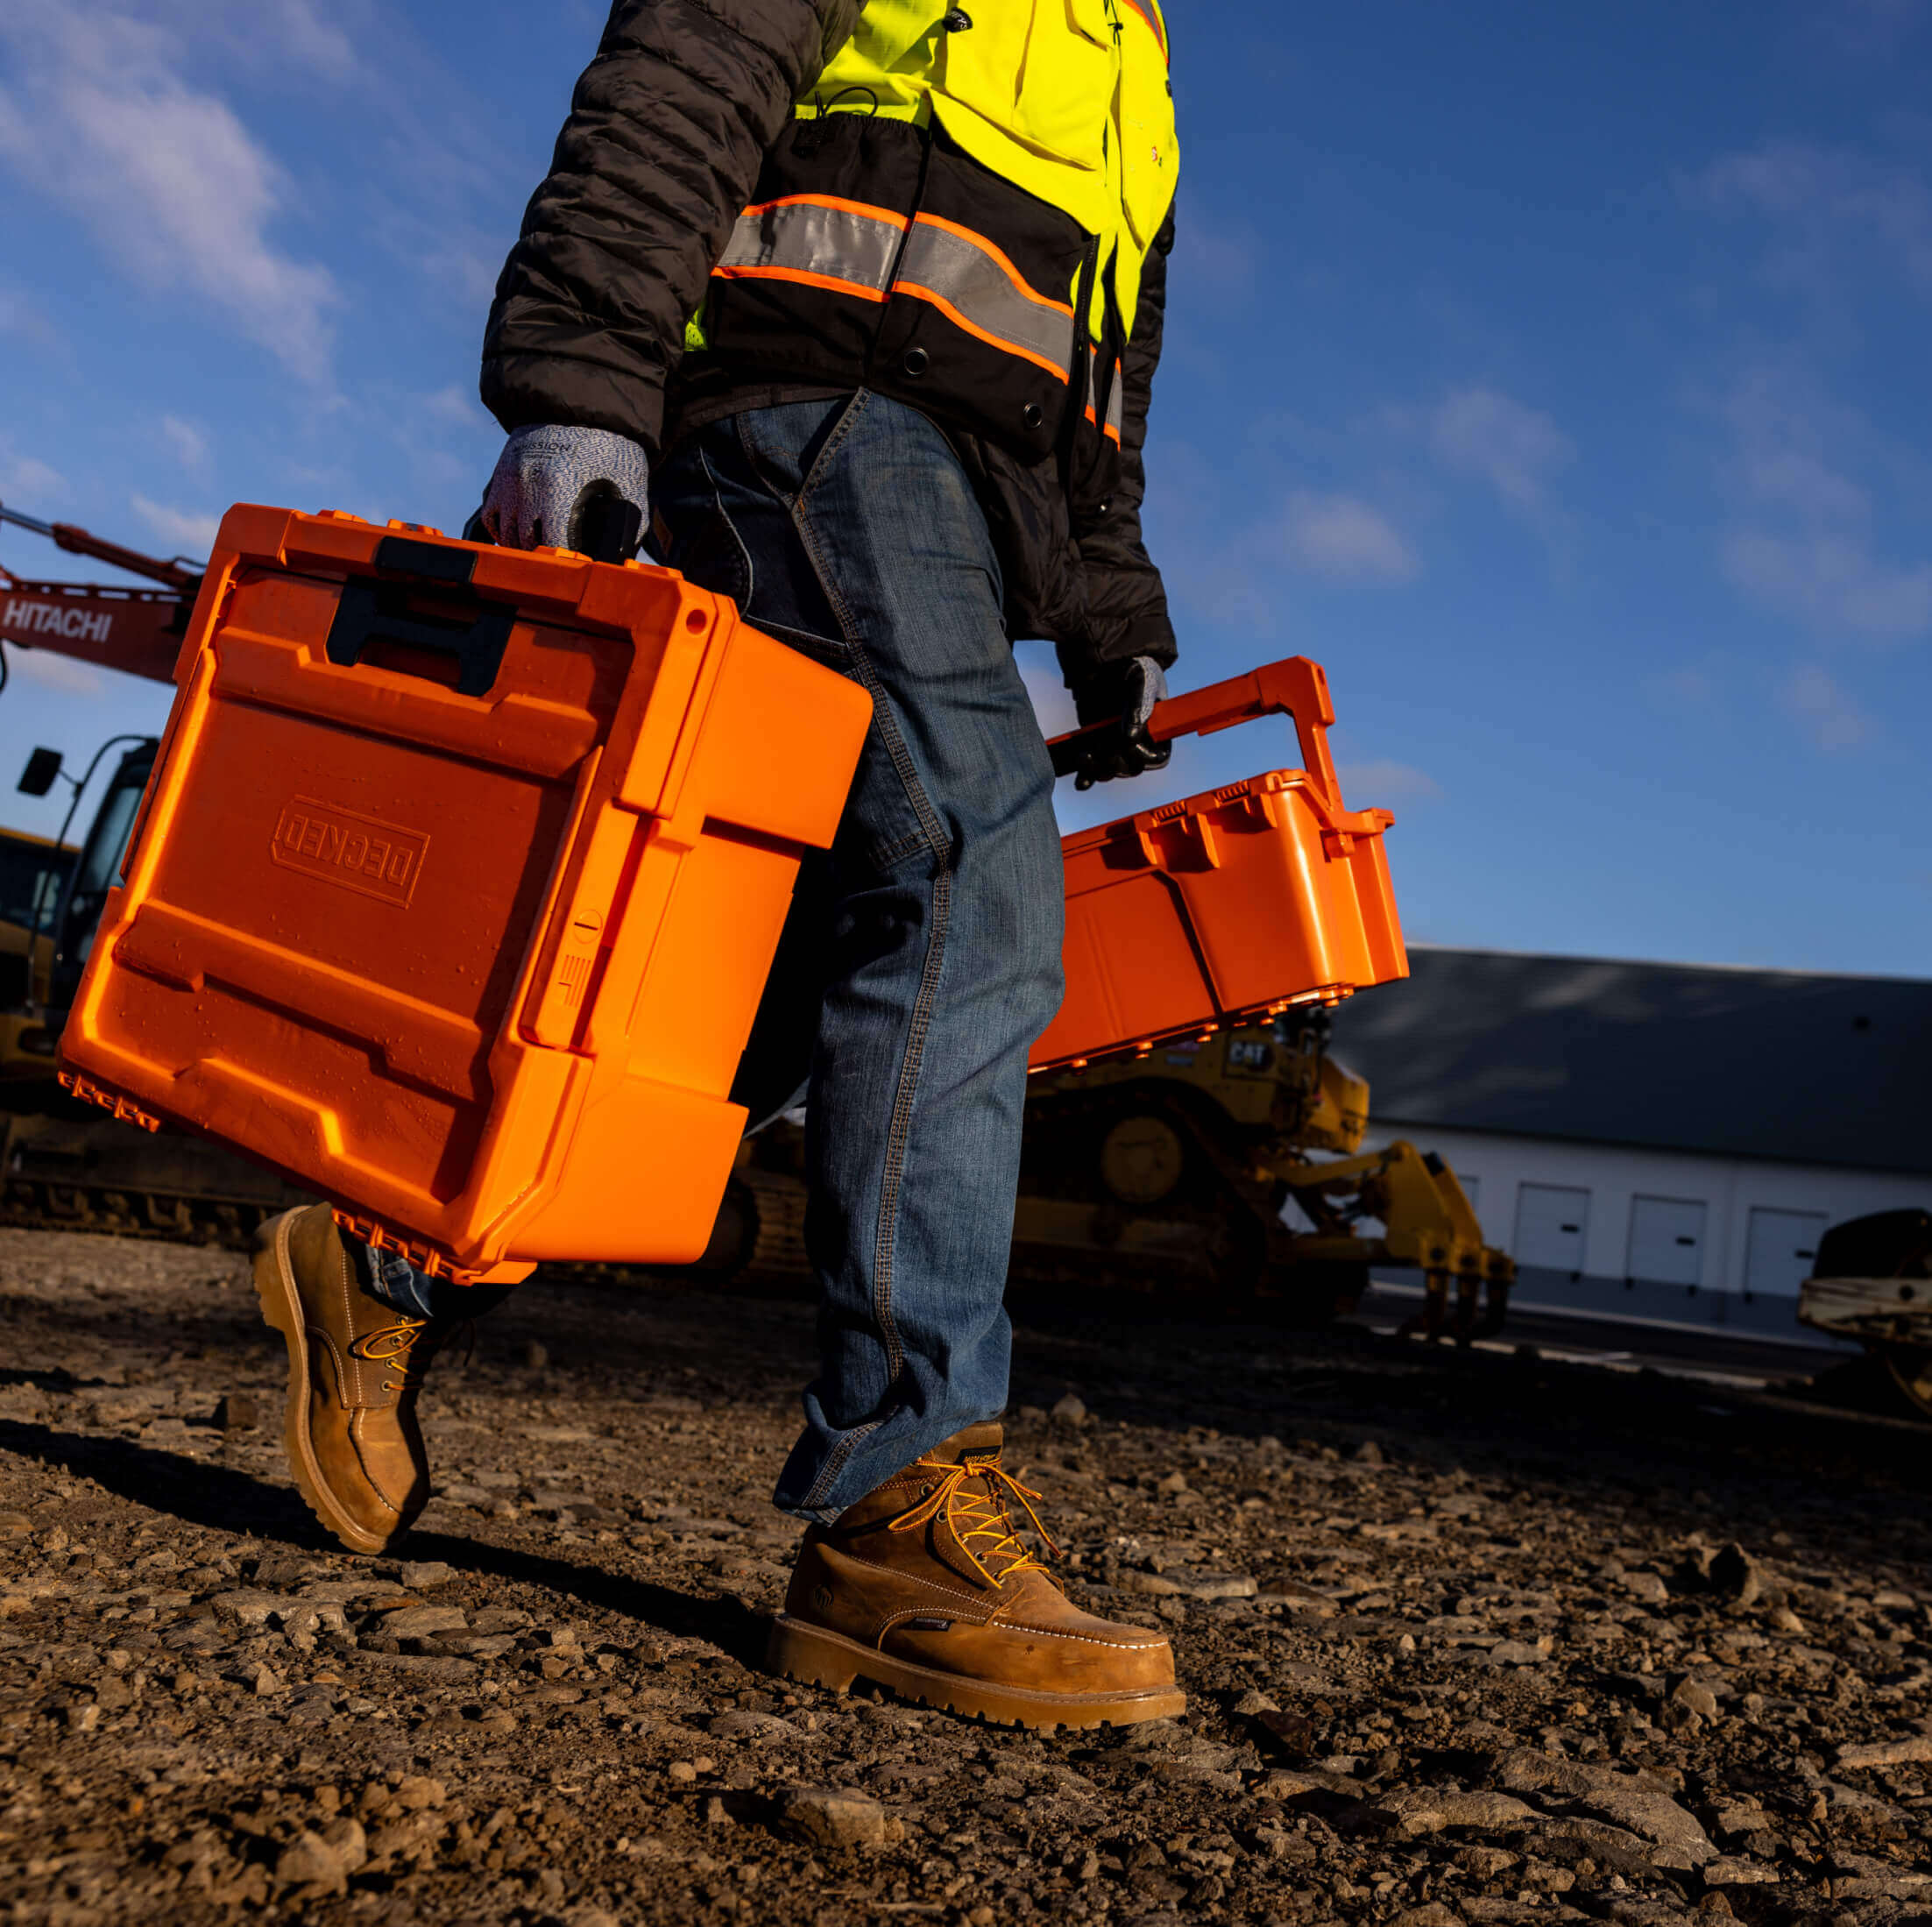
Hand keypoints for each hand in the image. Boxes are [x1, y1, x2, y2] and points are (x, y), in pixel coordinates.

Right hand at [478, 424, 650, 557]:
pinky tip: (523, 537)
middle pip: (526, 544)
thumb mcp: (629, 484)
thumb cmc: (611, 445)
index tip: (578, 569)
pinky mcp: (501, 473)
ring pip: (506, 533)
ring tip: (545, 555)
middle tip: (563, 565)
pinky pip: (492, 516)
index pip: (551, 545)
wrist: (581, 402)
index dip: (566, 562)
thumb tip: (621, 559)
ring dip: (524, 549)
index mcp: (557, 490)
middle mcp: (526, 486)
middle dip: (545, 558)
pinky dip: (504, 531)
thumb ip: (627, 525)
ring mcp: (509, 479)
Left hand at [1068, 655, 1171, 790]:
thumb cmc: (1133, 668)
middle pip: (1130, 769)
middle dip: (1116, 764)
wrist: (1106, 662)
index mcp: (1158, 732)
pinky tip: (1080, 782)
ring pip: (1110, 771)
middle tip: (1102, 751)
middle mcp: (1138, 744)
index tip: (1127, 743)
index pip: (1156, 758)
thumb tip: (1131, 737)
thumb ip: (1141, 706)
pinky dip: (1086, 776)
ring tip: (1084, 756)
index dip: (1143, 757)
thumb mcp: (1141, 681)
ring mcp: (1115, 746)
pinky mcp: (1095, 745)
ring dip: (1098, 770)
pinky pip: (1092, 769)